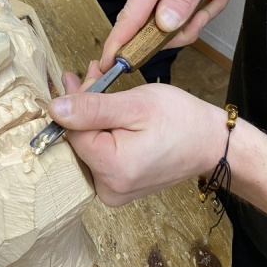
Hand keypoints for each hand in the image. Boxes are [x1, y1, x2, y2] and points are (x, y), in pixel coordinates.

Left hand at [49, 65, 227, 206]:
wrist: (211, 143)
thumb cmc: (180, 121)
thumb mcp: (135, 105)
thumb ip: (92, 108)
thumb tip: (55, 108)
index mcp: (112, 170)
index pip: (72, 132)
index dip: (76, 101)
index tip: (85, 75)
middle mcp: (109, 189)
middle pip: (77, 140)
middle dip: (82, 105)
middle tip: (93, 75)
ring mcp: (115, 192)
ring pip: (87, 146)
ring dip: (91, 114)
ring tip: (101, 85)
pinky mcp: (119, 187)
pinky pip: (99, 155)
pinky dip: (102, 130)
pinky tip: (110, 109)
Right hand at [101, 0, 239, 70]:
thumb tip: (162, 26)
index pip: (129, 18)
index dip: (117, 44)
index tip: (107, 66)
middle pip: (156, 28)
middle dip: (190, 25)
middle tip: (215, 0)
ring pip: (170, 23)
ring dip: (199, 13)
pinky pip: (176, 13)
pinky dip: (197, 7)